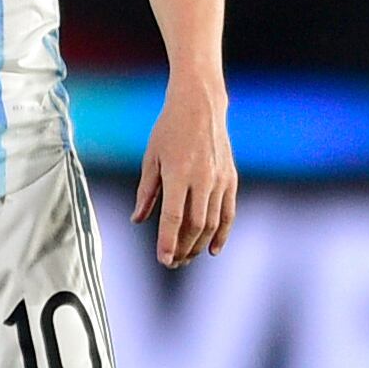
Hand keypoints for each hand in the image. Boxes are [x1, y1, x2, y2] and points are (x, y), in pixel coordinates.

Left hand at [133, 78, 234, 266]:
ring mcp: (219, 179)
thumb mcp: (151, 157)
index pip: (174, 216)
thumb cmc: (169, 129)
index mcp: (177, 172)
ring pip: (212, 222)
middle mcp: (202, 178)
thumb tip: (138, 219)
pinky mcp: (230, 178)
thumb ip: (146, 192)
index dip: (168, 241)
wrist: (200, 105)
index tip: (164, 259)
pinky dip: (222, 233)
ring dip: (199, 244)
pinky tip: (212, 249)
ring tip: (186, 257)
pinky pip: (228, 212)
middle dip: (183, 248)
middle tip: (172, 262)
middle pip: (194, 225)